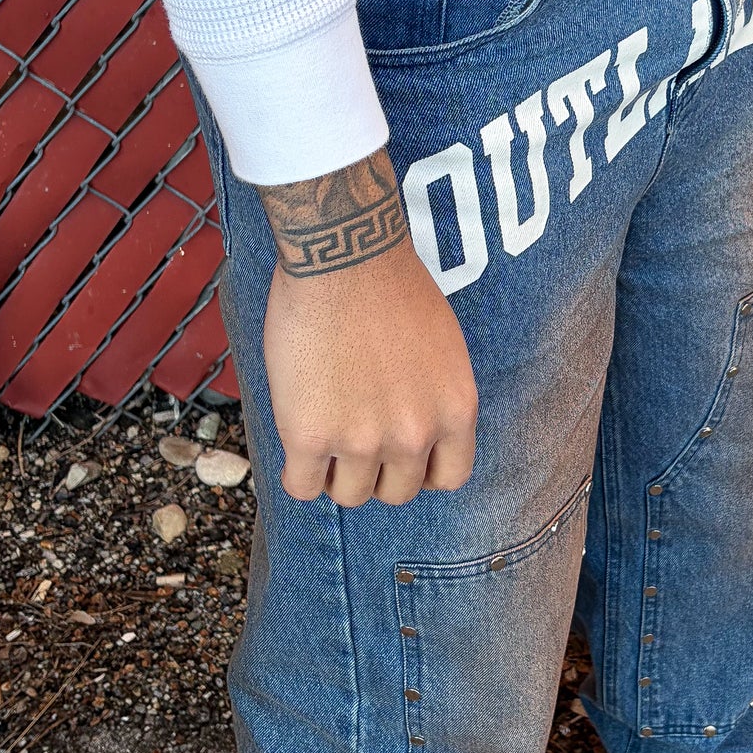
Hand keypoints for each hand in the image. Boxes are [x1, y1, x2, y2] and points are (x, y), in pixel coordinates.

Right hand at [258, 151, 478, 505]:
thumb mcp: (443, 348)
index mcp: (456, 411)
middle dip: (376, 471)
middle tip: (354, 439)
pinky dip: (298, 474)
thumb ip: (434, 397)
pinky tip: (296, 445)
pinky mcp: (309, 436)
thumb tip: (416, 429)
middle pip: (397, 492)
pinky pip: (302, 486)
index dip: (422, 470)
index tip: (400, 453)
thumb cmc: (390, 284)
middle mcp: (415, 435)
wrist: (342, 257)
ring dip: (335, 473)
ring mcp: (362, 440)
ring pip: (350, 495)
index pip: (449, 478)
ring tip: (323, 438)